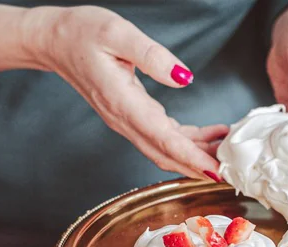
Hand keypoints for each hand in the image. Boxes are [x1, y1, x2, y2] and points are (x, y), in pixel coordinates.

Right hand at [26, 6, 226, 180]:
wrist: (54, 41)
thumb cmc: (82, 33)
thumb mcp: (118, 32)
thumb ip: (152, 55)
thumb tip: (183, 77)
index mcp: (123, 103)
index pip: (164, 139)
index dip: (192, 158)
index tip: (217, 171)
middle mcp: (124, 120)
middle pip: (167, 155)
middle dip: (200, 167)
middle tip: (233, 172)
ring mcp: (126, 122)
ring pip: (165, 151)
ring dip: (195, 157)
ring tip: (227, 153)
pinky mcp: (130, 117)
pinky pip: (161, 139)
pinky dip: (186, 143)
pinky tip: (209, 136)